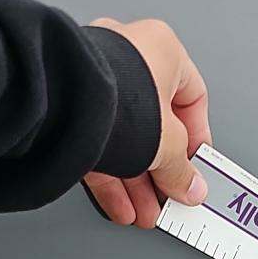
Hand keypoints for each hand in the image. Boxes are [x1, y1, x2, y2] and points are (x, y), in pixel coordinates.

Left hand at [83, 18, 209, 228]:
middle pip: (155, 125)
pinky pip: (96, 143)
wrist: (60, 101)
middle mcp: (127, 56)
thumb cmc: (118, 98)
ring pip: (124, 138)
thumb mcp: (168, 144)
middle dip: (162, 171)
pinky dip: (110, 175)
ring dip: (136, 181)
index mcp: (162, 49)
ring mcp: (95, 78)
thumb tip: (190, 186)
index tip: (195, 167)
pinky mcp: (69, 104)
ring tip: (143, 209)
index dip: (197, 139)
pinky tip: (119, 203)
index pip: (192, 99)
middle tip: (168, 195)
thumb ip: (182, 170)